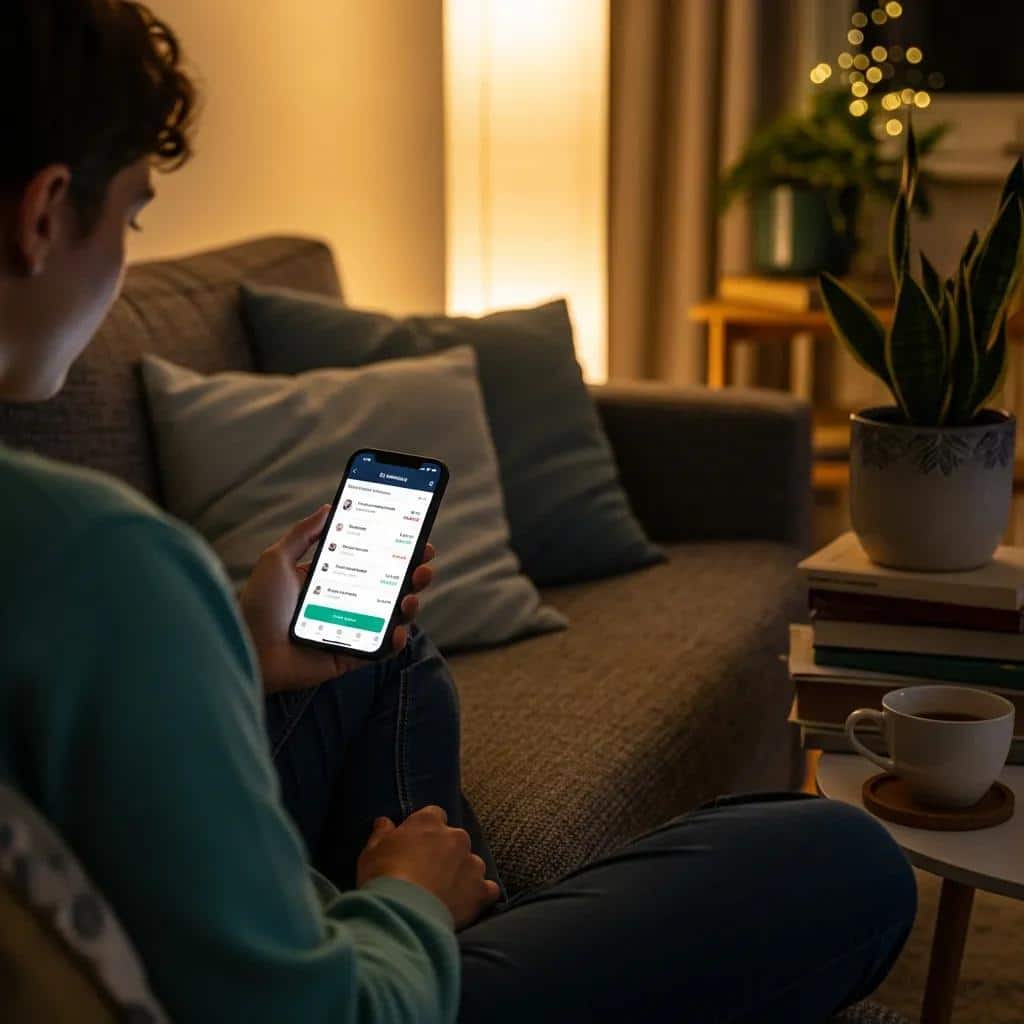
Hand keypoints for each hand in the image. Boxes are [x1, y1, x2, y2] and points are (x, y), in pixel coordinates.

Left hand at [239, 505, 435, 694]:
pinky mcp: (351, 655)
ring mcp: (352, 629)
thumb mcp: (276, 559)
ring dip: (410, 603)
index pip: (371, 560)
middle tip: (423, 563)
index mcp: (330, 579)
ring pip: (393, 615)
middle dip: (413, 573)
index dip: (396, 550)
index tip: (415, 538)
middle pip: (390, 586)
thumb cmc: (258, 605)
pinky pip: (381, 648)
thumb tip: (329, 508)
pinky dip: (395, 640)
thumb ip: (303, 533)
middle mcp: (346, 602)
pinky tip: (397, 629)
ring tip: (411, 595)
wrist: (248, 649)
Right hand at [357, 806, 499, 929]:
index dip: (426, 831)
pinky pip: (488, 889)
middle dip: (446, 852)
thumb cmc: (382, 878)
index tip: (417, 845)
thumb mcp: (371, 853)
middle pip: (455, 839)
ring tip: (445, 894)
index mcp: (428, 822)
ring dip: (462, 874)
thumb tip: (384, 822)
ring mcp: (472, 863)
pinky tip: (467, 905)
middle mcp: (456, 837)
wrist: (402, 914)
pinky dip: (480, 894)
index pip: (434, 815)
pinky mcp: (481, 891)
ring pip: (472, 863)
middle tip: (428, 873)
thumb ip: (382, 834)